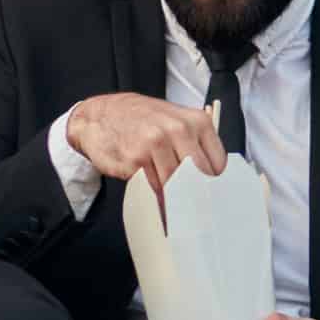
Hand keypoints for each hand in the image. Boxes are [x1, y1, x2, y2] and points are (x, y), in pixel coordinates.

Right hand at [64, 92, 228, 193]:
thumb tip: (212, 179)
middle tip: (193, 205)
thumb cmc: (143, 119)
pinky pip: (152, 188)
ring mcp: (154, 144)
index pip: (218, 165)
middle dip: (195, 194)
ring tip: (172, 199)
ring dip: (173, 197)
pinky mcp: (134, 160)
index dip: (212, 183)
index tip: (209, 193)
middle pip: (198, 178)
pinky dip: (153, 194)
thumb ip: (197, 144)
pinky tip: (151, 186)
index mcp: (196, 121)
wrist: (102, 114)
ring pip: (175, 186)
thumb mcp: (177, 120)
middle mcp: (177, 130)